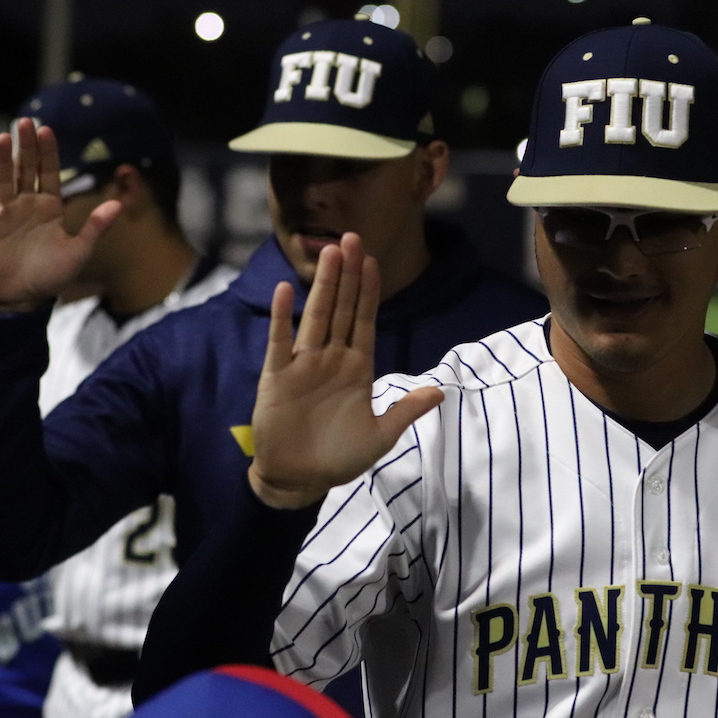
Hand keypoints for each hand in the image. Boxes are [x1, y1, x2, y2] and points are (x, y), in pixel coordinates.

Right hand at [0, 118, 120, 312]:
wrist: (24, 297)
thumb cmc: (53, 275)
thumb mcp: (78, 251)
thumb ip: (95, 227)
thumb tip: (117, 204)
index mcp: (50, 208)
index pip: (49, 173)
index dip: (47, 153)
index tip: (47, 130)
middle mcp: (28, 205)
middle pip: (26, 170)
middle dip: (26, 147)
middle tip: (25, 122)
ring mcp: (7, 214)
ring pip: (4, 181)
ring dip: (4, 161)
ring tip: (5, 138)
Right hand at [248, 233, 443, 508]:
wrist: (299, 479)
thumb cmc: (339, 458)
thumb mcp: (380, 437)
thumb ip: (405, 411)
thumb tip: (440, 392)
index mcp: (357, 368)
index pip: (365, 320)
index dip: (368, 291)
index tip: (373, 261)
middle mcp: (331, 359)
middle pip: (342, 309)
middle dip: (348, 275)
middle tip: (351, 238)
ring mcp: (303, 364)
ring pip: (315, 316)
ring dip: (322, 285)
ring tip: (328, 252)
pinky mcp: (277, 376)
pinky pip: (280, 341)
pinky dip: (281, 317)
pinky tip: (285, 290)